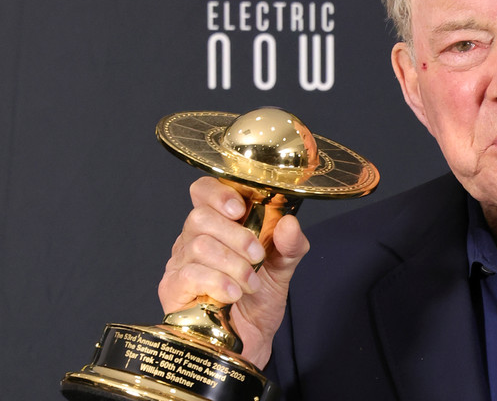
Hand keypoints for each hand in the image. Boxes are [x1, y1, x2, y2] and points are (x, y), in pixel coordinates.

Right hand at [158, 176, 309, 367]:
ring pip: (198, 245)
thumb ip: (291, 244)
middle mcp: (194, 239)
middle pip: (200, 217)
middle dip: (236, 236)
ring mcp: (180, 263)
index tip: (239, 209)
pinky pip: (190, 274)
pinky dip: (218, 282)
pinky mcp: (173, 289)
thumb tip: (290, 224)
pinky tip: (233, 294)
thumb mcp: (283, 267)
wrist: (249, 339)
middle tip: (256, 257)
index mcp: (219, 225)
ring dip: (233, 265)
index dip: (218, 193)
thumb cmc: (260, 299)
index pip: (203, 191)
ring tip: (249, 284)